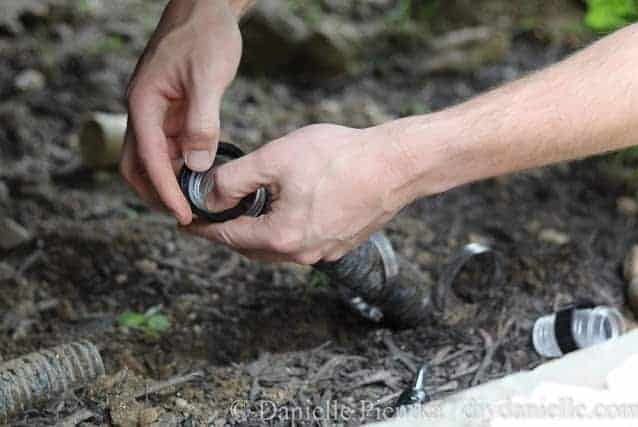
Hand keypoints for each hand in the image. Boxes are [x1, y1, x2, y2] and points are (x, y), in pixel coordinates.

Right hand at [120, 0, 241, 224]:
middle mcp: (142, 110)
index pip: (148, 159)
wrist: (206, 8)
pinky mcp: (169, 110)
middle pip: (136, 165)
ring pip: (152, 158)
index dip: (166, 191)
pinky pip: (168, 145)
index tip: (182, 215)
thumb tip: (197, 166)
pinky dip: (180, 165)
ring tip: (194, 202)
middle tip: (185, 216)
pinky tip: (199, 176)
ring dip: (168, 182)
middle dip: (157, 194)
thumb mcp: (207, 78)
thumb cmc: (205, 36)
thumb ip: (202, 122)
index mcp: (143, 103)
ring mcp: (154, 111)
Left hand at [184, 124, 411, 263]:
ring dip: (256, 231)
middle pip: (251, 247)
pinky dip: (282, 229)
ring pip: (276, 246)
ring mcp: (324, 252)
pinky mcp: (340, 244)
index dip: (204, 226)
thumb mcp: (276, 159)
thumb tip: (209, 194)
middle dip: (229, 231)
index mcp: (281, 237)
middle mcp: (302, 253)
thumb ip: (234, 179)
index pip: (228, 237)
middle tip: (213, 214)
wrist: (395, 165)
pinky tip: (283, 209)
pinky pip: (300, 242)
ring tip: (244, 211)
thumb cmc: (340, 158)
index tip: (187, 221)